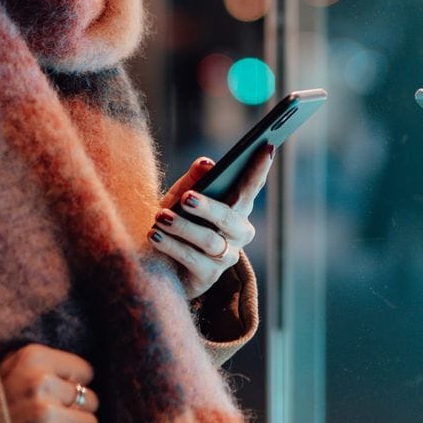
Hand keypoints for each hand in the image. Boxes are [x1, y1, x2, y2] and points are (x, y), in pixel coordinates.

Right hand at [0, 344, 99, 422]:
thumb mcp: (6, 370)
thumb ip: (40, 365)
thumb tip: (80, 371)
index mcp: (33, 358)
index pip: (85, 371)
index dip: (72, 386)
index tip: (56, 395)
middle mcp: (40, 382)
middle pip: (91, 398)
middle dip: (75, 411)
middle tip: (51, 419)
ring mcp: (45, 414)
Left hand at [151, 147, 273, 299]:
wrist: (157, 262)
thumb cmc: (174, 221)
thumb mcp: (179, 196)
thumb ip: (193, 179)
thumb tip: (207, 163)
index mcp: (237, 208)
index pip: (251, 186)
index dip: (259, 169)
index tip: (266, 146)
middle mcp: (238, 232)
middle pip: (230, 217)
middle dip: (208, 207)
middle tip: (187, 198)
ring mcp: (226, 256)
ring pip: (209, 240)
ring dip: (183, 227)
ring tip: (161, 218)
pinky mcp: (208, 276)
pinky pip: (193, 259)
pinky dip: (172, 246)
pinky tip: (155, 235)